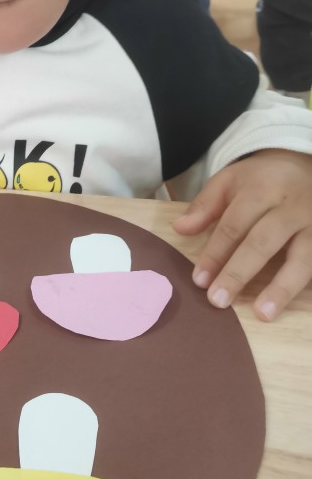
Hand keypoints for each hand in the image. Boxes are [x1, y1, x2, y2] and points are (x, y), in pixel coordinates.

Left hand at [174, 149, 311, 320]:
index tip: (199, 280)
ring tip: (262, 314)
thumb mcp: (229, 180)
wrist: (305, 164)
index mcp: (261, 189)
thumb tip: (180, 229)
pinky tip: (288, 304)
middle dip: (239, 273)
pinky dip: (304, 285)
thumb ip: (205, 205)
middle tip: (218, 300)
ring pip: (301, 258)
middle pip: (262, 242)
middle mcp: (290, 206)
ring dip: (281, 288)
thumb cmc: (261, 179)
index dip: (215, 254)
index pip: (234, 225)